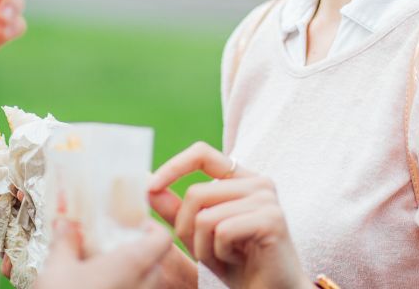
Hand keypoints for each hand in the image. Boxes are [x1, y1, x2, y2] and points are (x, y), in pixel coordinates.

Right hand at [30, 219, 171, 288]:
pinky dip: (122, 288)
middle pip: (154, 261)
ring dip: (128, 274)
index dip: (150, 227)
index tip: (129, 225)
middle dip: (136, 251)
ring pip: (144, 283)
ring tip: (99, 270)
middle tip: (109, 246)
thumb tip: (65, 225)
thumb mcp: (57, 268)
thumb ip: (66, 242)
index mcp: (134, 263)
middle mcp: (144, 284)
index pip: (163, 238)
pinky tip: (97, 287)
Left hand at [148, 142, 309, 288]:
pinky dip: (220, 254)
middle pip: (196, 193)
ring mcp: (267, 199)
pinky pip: (222, 231)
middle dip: (188, 230)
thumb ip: (176, 209)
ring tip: (226, 257)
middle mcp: (258, 182)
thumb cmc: (238, 265)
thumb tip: (146, 182)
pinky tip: (238, 260)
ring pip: (206, 216)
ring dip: (205, 247)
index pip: (202, 153)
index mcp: (242, 179)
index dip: (173, 166)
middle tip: (207, 252)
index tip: (150, 187)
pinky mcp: (272, 219)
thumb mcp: (199, 235)